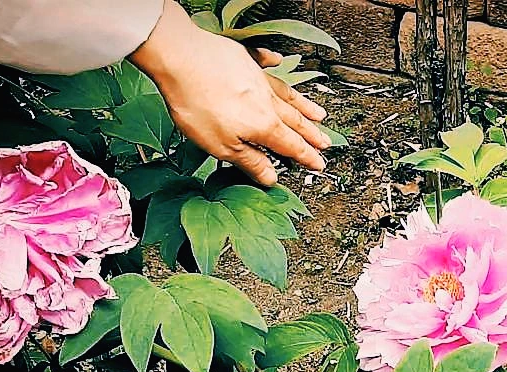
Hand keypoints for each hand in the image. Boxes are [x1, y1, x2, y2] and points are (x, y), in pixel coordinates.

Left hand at [130, 0, 329, 184]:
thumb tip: (270, 177)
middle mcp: (267, 101)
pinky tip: (278, 62)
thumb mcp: (221, 146)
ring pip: (287, 95)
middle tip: (326, 143)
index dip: (307, 157)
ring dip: (304, 106)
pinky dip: (273, 63)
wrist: (180, 59)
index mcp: (264, 126)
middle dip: (312, 135)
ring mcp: (257, 78)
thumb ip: (249, 161)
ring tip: (318, 115)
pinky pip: (264, 62)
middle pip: (295, 122)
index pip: (292, 146)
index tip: (319, 164)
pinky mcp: (242, 60)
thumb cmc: (197, 103)